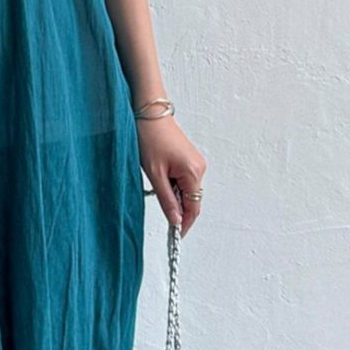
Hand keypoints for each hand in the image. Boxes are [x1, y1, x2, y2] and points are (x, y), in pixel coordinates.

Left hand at [138, 116, 206, 235]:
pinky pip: (184, 180)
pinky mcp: (189, 159)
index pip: (194, 207)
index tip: (176, 236)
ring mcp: (196, 162)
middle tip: (161, 214)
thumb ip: (167, 199)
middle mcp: (199, 167)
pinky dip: (173, 186)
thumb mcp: (155, 174)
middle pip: (192, 199)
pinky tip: (160, 179)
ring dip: (174, 196)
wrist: (149, 112)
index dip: (186, 223)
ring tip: (155, 187)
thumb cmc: (150, 138)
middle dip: (178, 209)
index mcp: (193, 172)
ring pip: (187, 190)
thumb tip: (176, 220)